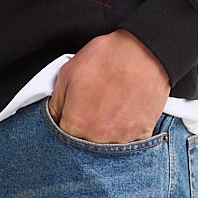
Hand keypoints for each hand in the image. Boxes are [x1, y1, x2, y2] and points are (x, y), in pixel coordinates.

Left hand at [46, 30, 170, 142]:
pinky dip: (126, 131)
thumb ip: (56, 103)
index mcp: (76, 123)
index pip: (63, 140)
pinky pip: (130, 143)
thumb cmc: (108, 57)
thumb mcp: (68, 73)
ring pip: (107, 145)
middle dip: (86, 129)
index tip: (74, 117)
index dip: (67, 126)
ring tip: (111, 108)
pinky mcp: (142, 134)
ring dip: (106, 132)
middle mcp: (98, 136)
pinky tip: (125, 113)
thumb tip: (52, 117)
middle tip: (94, 108)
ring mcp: (122, 138)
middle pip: (85, 146)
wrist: (145, 51)